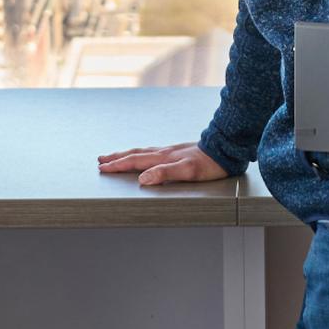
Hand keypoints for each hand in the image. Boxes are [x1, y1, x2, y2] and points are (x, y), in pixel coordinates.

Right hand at [98, 142, 229, 186]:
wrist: (226, 150)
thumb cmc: (209, 164)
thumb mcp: (187, 171)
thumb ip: (164, 174)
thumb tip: (143, 179)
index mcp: (163, 158)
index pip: (134, 161)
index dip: (117, 165)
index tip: (102, 168)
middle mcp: (164, 152)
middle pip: (135, 154)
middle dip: (117, 158)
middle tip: (102, 160)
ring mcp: (171, 151)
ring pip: (143, 152)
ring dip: (127, 154)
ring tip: (117, 156)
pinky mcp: (179, 152)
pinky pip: (153, 152)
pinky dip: (142, 154)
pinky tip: (146, 156)